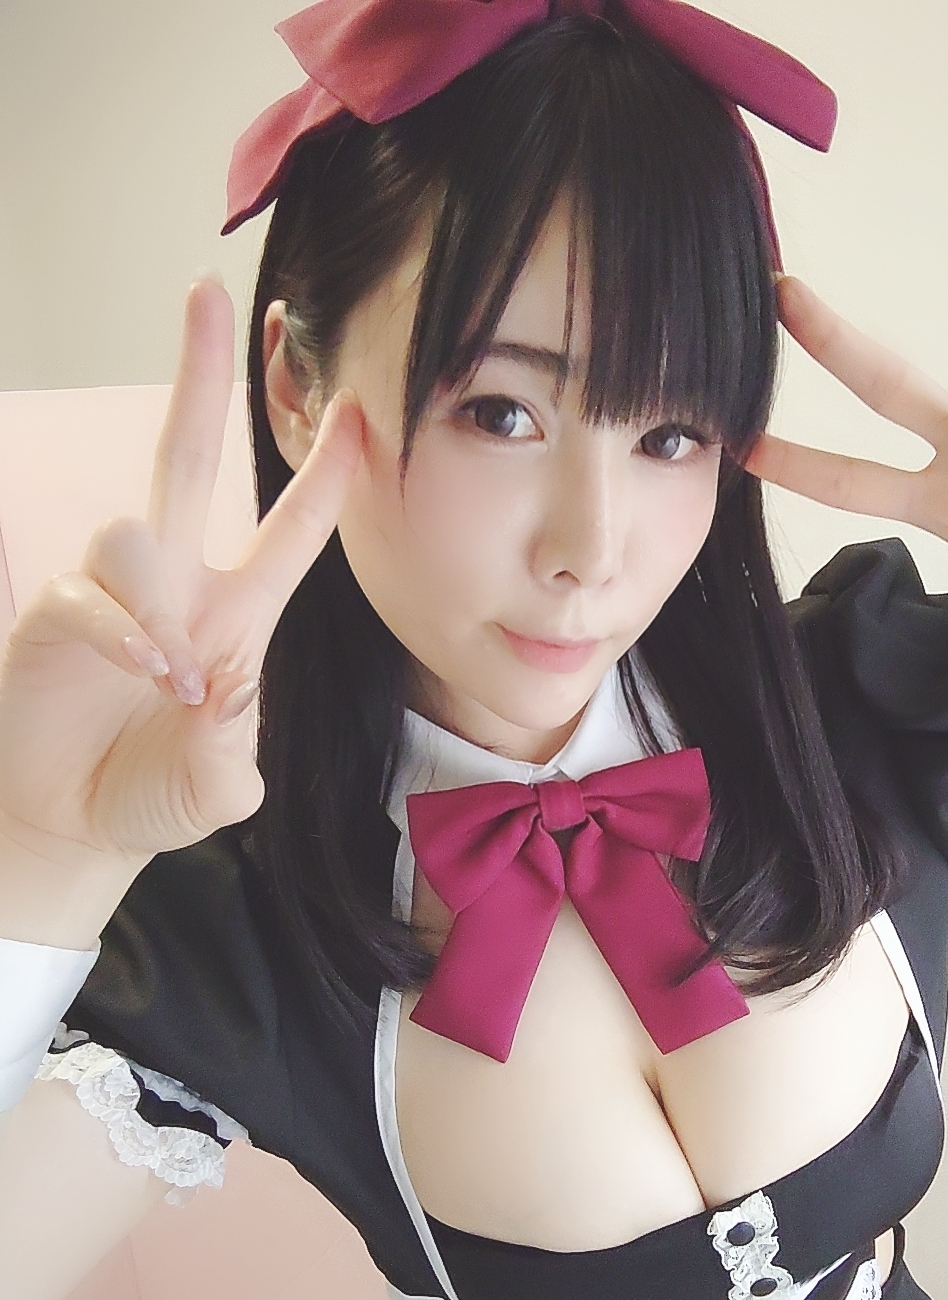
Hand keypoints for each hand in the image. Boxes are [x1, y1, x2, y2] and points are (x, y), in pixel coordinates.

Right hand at [0, 275, 362, 865]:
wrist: (74, 825)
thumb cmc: (156, 793)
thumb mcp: (221, 789)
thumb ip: (234, 746)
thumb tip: (220, 684)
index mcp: (236, 614)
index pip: (288, 531)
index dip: (324, 476)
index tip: (359, 412)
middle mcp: (175, 586)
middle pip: (185, 456)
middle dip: (195, 375)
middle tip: (206, 293)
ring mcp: (113, 595)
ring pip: (133, 531)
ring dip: (160, 602)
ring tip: (177, 679)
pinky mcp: (55, 613)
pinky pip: (87, 594)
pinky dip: (119, 628)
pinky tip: (146, 670)